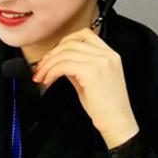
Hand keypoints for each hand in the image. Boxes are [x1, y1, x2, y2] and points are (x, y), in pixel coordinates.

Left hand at [31, 28, 138, 148]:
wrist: (117, 122)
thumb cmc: (106, 106)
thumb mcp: (91, 80)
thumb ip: (77, 66)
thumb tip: (59, 61)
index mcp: (110, 54)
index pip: (84, 35)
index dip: (64, 42)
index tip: (53, 54)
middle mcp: (107, 55)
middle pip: (71, 43)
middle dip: (51, 54)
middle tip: (41, 66)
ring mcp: (101, 62)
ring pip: (65, 53)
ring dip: (48, 64)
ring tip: (42, 76)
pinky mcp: (92, 72)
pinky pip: (64, 65)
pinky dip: (52, 71)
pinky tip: (48, 80)